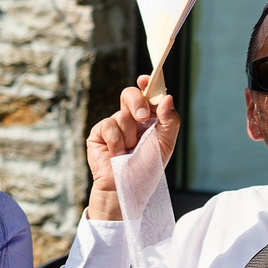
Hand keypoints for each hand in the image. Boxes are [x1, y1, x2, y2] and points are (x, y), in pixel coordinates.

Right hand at [83, 76, 180, 220]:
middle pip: (130, 94)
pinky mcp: (98, 134)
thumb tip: (167, 97)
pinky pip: (108, 125)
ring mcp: (113, 126)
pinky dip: (116, 141)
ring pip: (121, 114)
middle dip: (137, 103)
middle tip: (141, 118)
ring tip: (129, 151)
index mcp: (148, 119)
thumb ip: (169, 119)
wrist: (127, 187)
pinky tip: (116, 154)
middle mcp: (130, 119)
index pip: (147, 95)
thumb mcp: (165, 143)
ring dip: (129, 135)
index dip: (147, 84)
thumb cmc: (147, 169)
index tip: (146, 79)